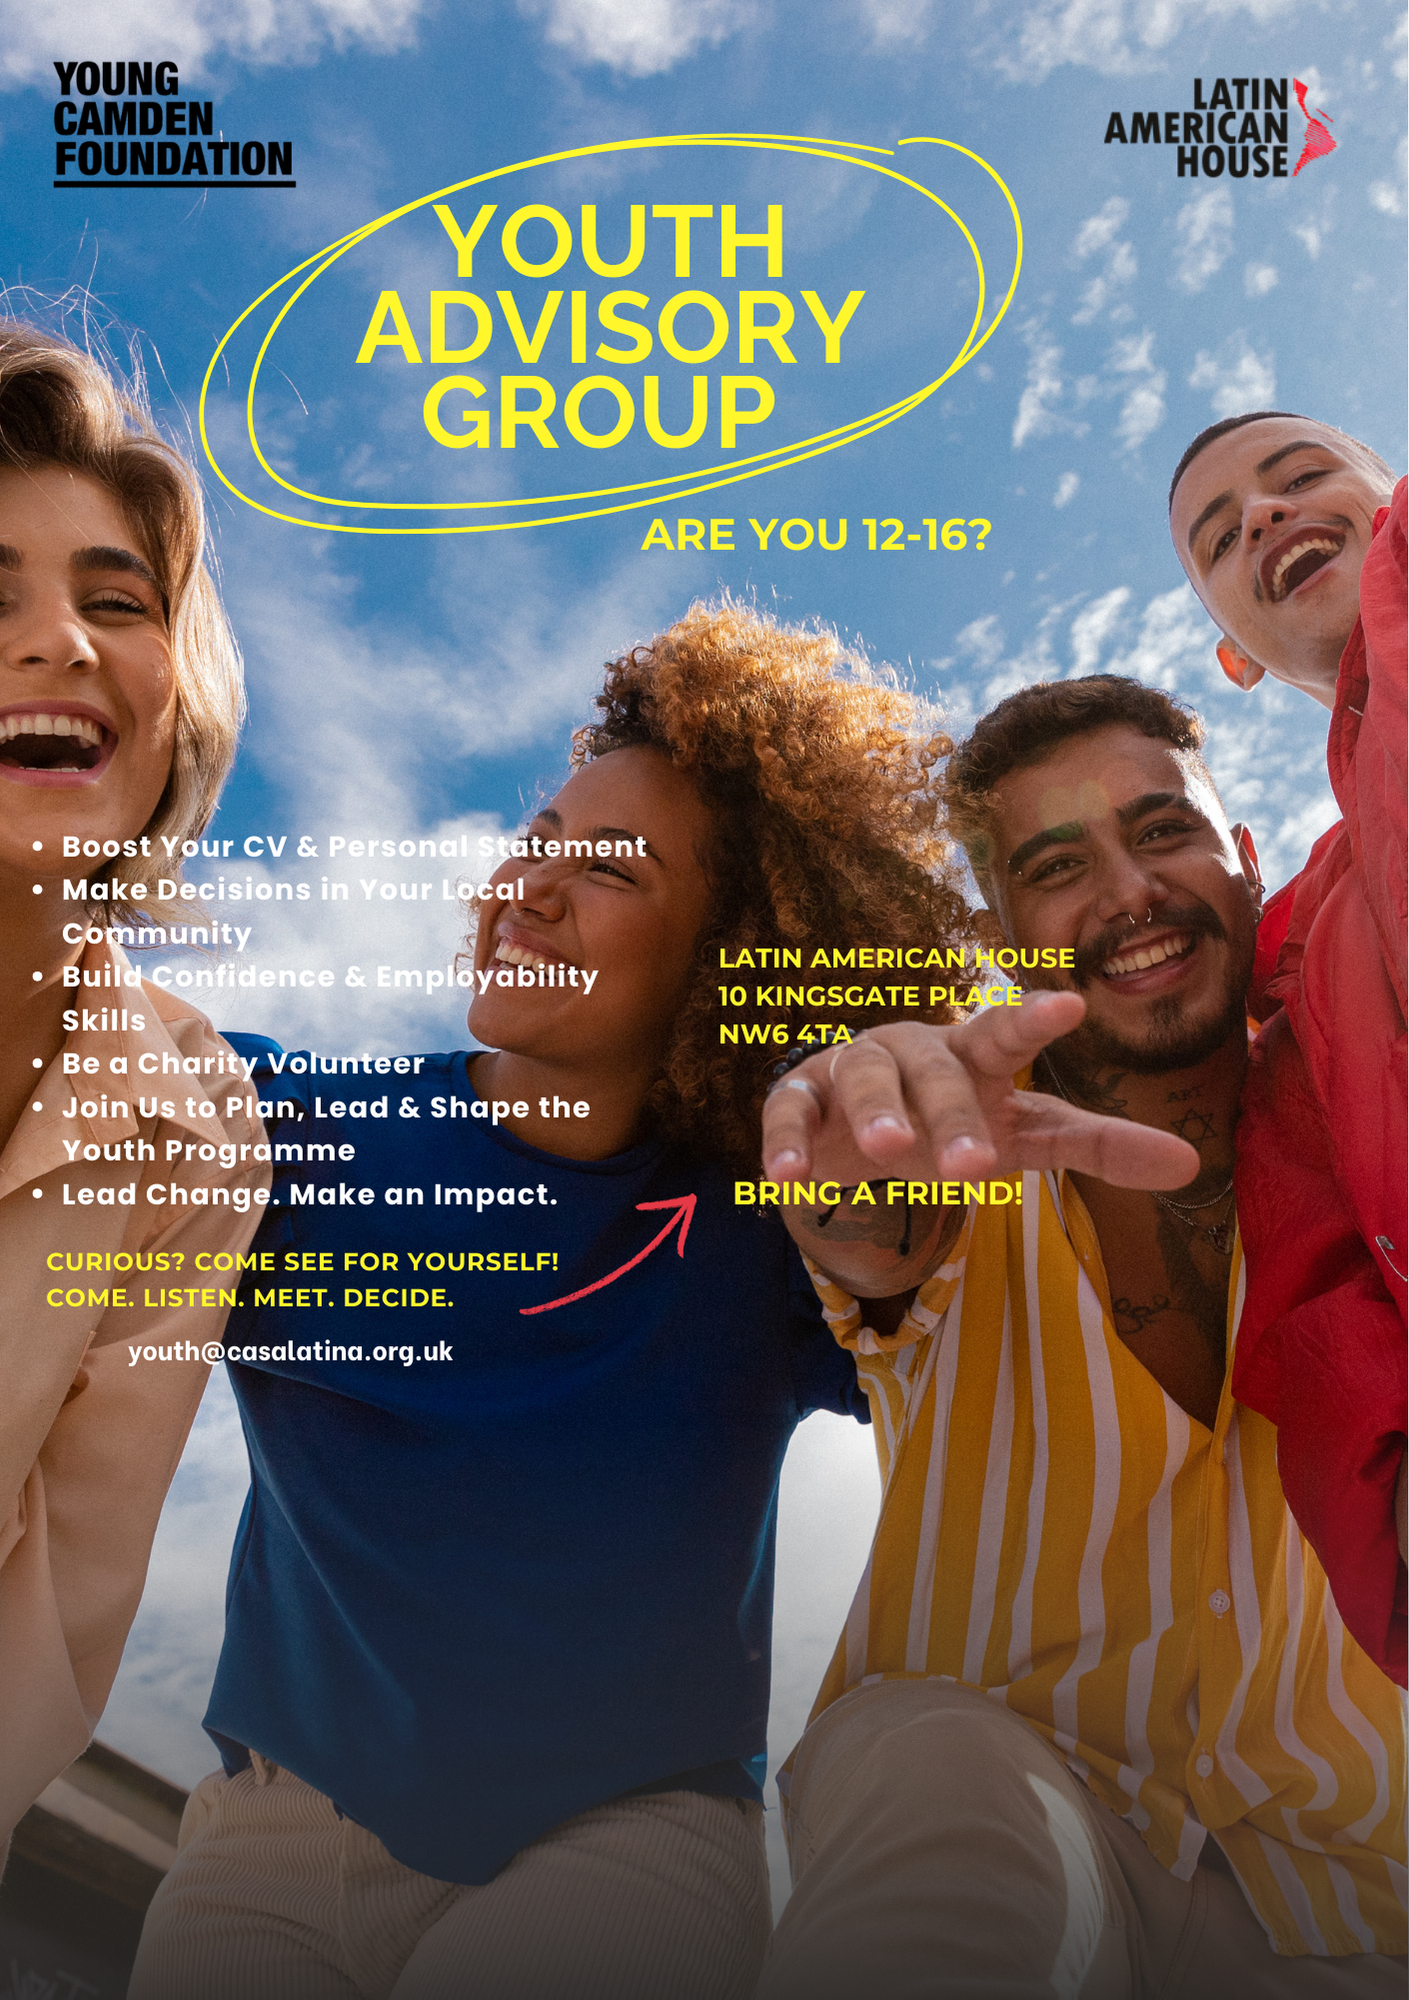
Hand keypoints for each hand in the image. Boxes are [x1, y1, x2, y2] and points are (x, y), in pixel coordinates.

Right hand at [762, 992, 1198, 1191]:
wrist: (859, 1128)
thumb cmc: (956, 1119)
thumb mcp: (1027, 1133)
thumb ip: (1099, 1145)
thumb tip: (1192, 1165)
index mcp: (974, 1053)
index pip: (1008, 1032)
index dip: (1034, 1018)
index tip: (1070, 1008)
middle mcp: (915, 1049)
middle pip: (937, 1071)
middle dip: (954, 1114)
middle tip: (976, 1168)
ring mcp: (853, 1067)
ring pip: (863, 1078)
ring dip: (876, 1113)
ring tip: (892, 1153)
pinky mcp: (801, 1096)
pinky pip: (790, 1110)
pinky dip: (789, 1142)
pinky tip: (791, 1181)